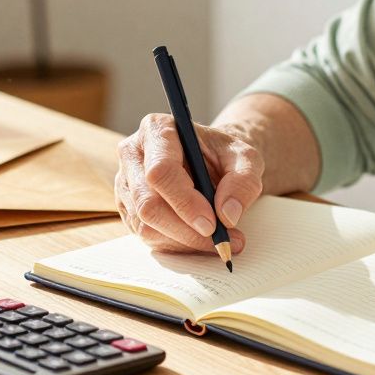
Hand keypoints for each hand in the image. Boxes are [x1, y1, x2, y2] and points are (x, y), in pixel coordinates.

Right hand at [115, 113, 263, 253]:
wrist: (213, 162)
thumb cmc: (225, 155)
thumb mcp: (247, 159)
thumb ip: (243, 181)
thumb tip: (227, 214)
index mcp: (157, 130)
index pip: (161, 171)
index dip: (185, 202)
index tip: (212, 223)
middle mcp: (133, 154)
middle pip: (148, 204)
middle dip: (186, 230)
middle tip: (222, 240)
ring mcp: (126, 183)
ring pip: (146, 226)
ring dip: (184, 241)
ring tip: (219, 240)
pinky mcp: (128, 207)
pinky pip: (147, 236)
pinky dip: (177, 244)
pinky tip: (199, 237)